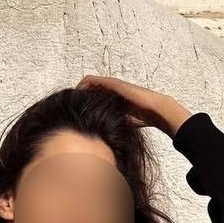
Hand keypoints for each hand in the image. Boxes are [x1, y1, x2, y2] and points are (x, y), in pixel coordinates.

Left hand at [75, 75, 191, 138]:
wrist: (156, 109)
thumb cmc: (144, 118)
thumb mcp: (124, 122)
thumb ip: (115, 126)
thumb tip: (105, 142)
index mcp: (114, 98)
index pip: (94, 96)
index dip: (84, 101)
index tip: (73, 110)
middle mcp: (112, 90)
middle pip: (90, 88)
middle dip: (79, 94)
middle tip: (67, 102)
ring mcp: (113, 85)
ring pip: (90, 83)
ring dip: (79, 88)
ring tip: (69, 96)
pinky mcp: (114, 83)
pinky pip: (94, 80)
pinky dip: (84, 84)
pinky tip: (77, 91)